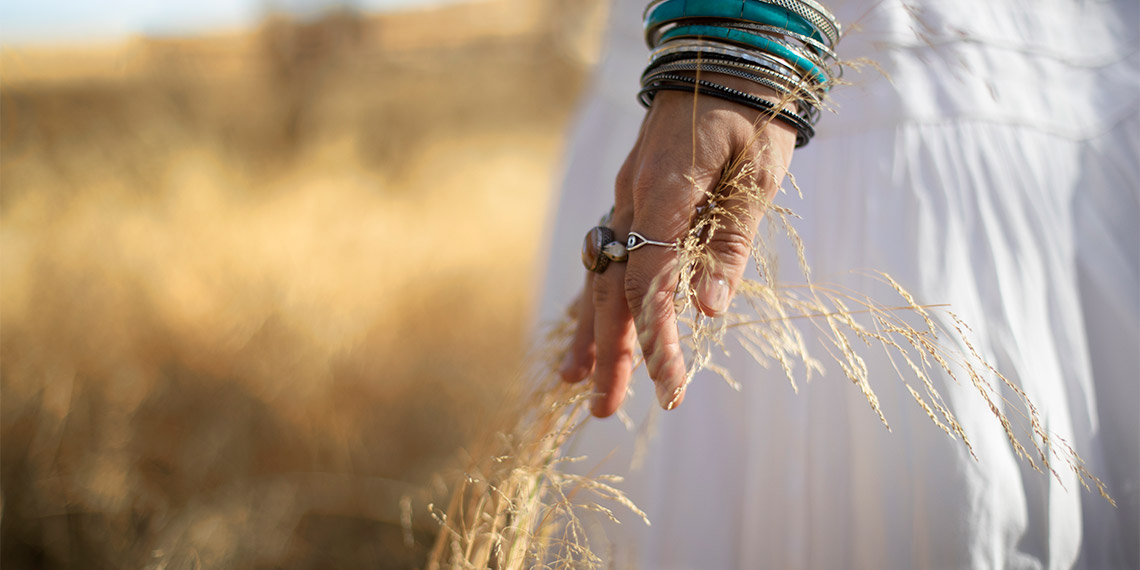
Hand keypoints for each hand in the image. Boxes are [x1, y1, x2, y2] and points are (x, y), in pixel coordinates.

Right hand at [559, 74, 797, 417]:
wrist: (727, 54)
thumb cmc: (752, 111)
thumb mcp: (759, 176)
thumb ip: (731, 241)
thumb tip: (709, 308)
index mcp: (664, 192)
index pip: (650, 281)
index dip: (656, 337)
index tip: (670, 386)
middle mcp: (633, 197)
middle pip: (613, 286)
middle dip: (609, 350)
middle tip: (603, 409)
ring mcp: (626, 195)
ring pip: (602, 272)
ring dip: (592, 329)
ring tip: (578, 380)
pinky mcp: (632, 195)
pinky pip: (607, 252)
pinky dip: (599, 293)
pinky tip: (591, 324)